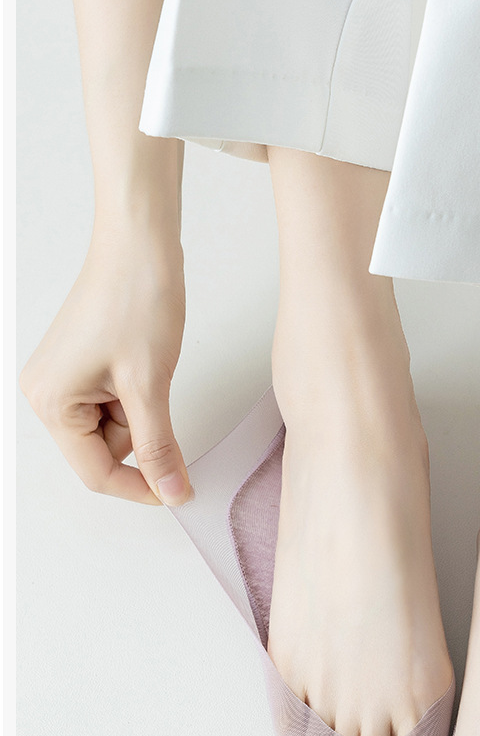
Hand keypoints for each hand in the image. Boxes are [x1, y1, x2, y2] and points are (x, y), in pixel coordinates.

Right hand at [20, 227, 191, 505]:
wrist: (139, 243)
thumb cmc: (135, 298)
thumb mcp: (150, 385)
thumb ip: (159, 447)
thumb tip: (171, 492)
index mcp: (52, 403)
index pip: (96, 472)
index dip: (141, 487)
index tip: (178, 491)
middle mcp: (46, 393)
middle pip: (105, 450)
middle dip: (141, 432)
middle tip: (156, 390)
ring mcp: (62, 377)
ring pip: (114, 427)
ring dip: (142, 411)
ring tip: (148, 366)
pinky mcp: (80, 365)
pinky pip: (113, 402)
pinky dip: (137, 394)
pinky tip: (143, 361)